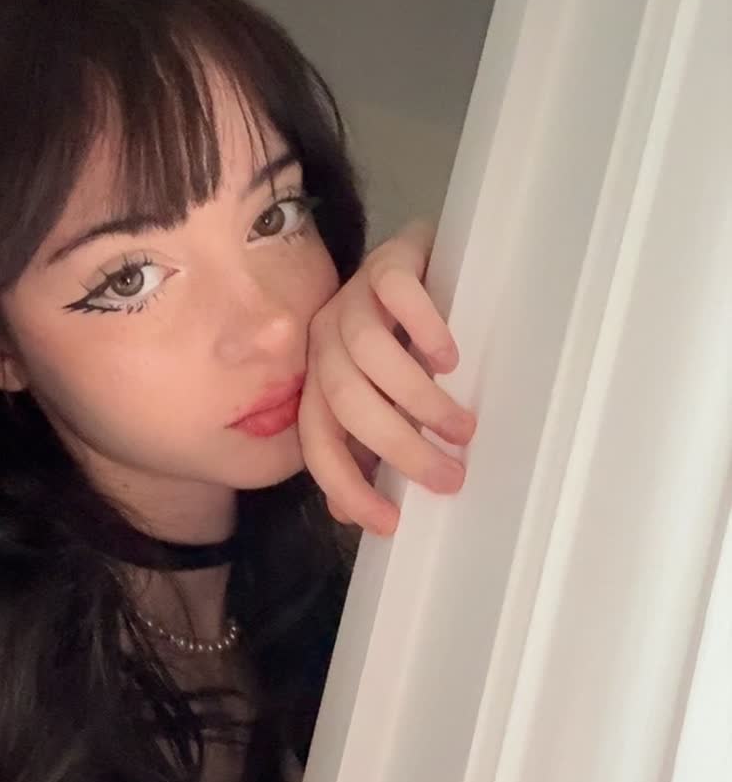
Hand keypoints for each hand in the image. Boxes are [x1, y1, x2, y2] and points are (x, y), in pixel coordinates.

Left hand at [299, 218, 476, 534]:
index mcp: (319, 381)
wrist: (423, 260)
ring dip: (419, 399)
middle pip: (346, 400)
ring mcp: (352, 298)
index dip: (347, 484)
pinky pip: (394, 292)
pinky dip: (422, 327)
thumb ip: (366, 449)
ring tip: (463, 427)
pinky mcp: (387, 261)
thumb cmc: (404, 342)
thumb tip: (351, 515)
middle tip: (449, 475)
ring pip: (369, 352)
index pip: (318, 441)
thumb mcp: (385, 400)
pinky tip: (450, 357)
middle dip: (398, 446)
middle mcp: (326, 341)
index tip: (390, 521)